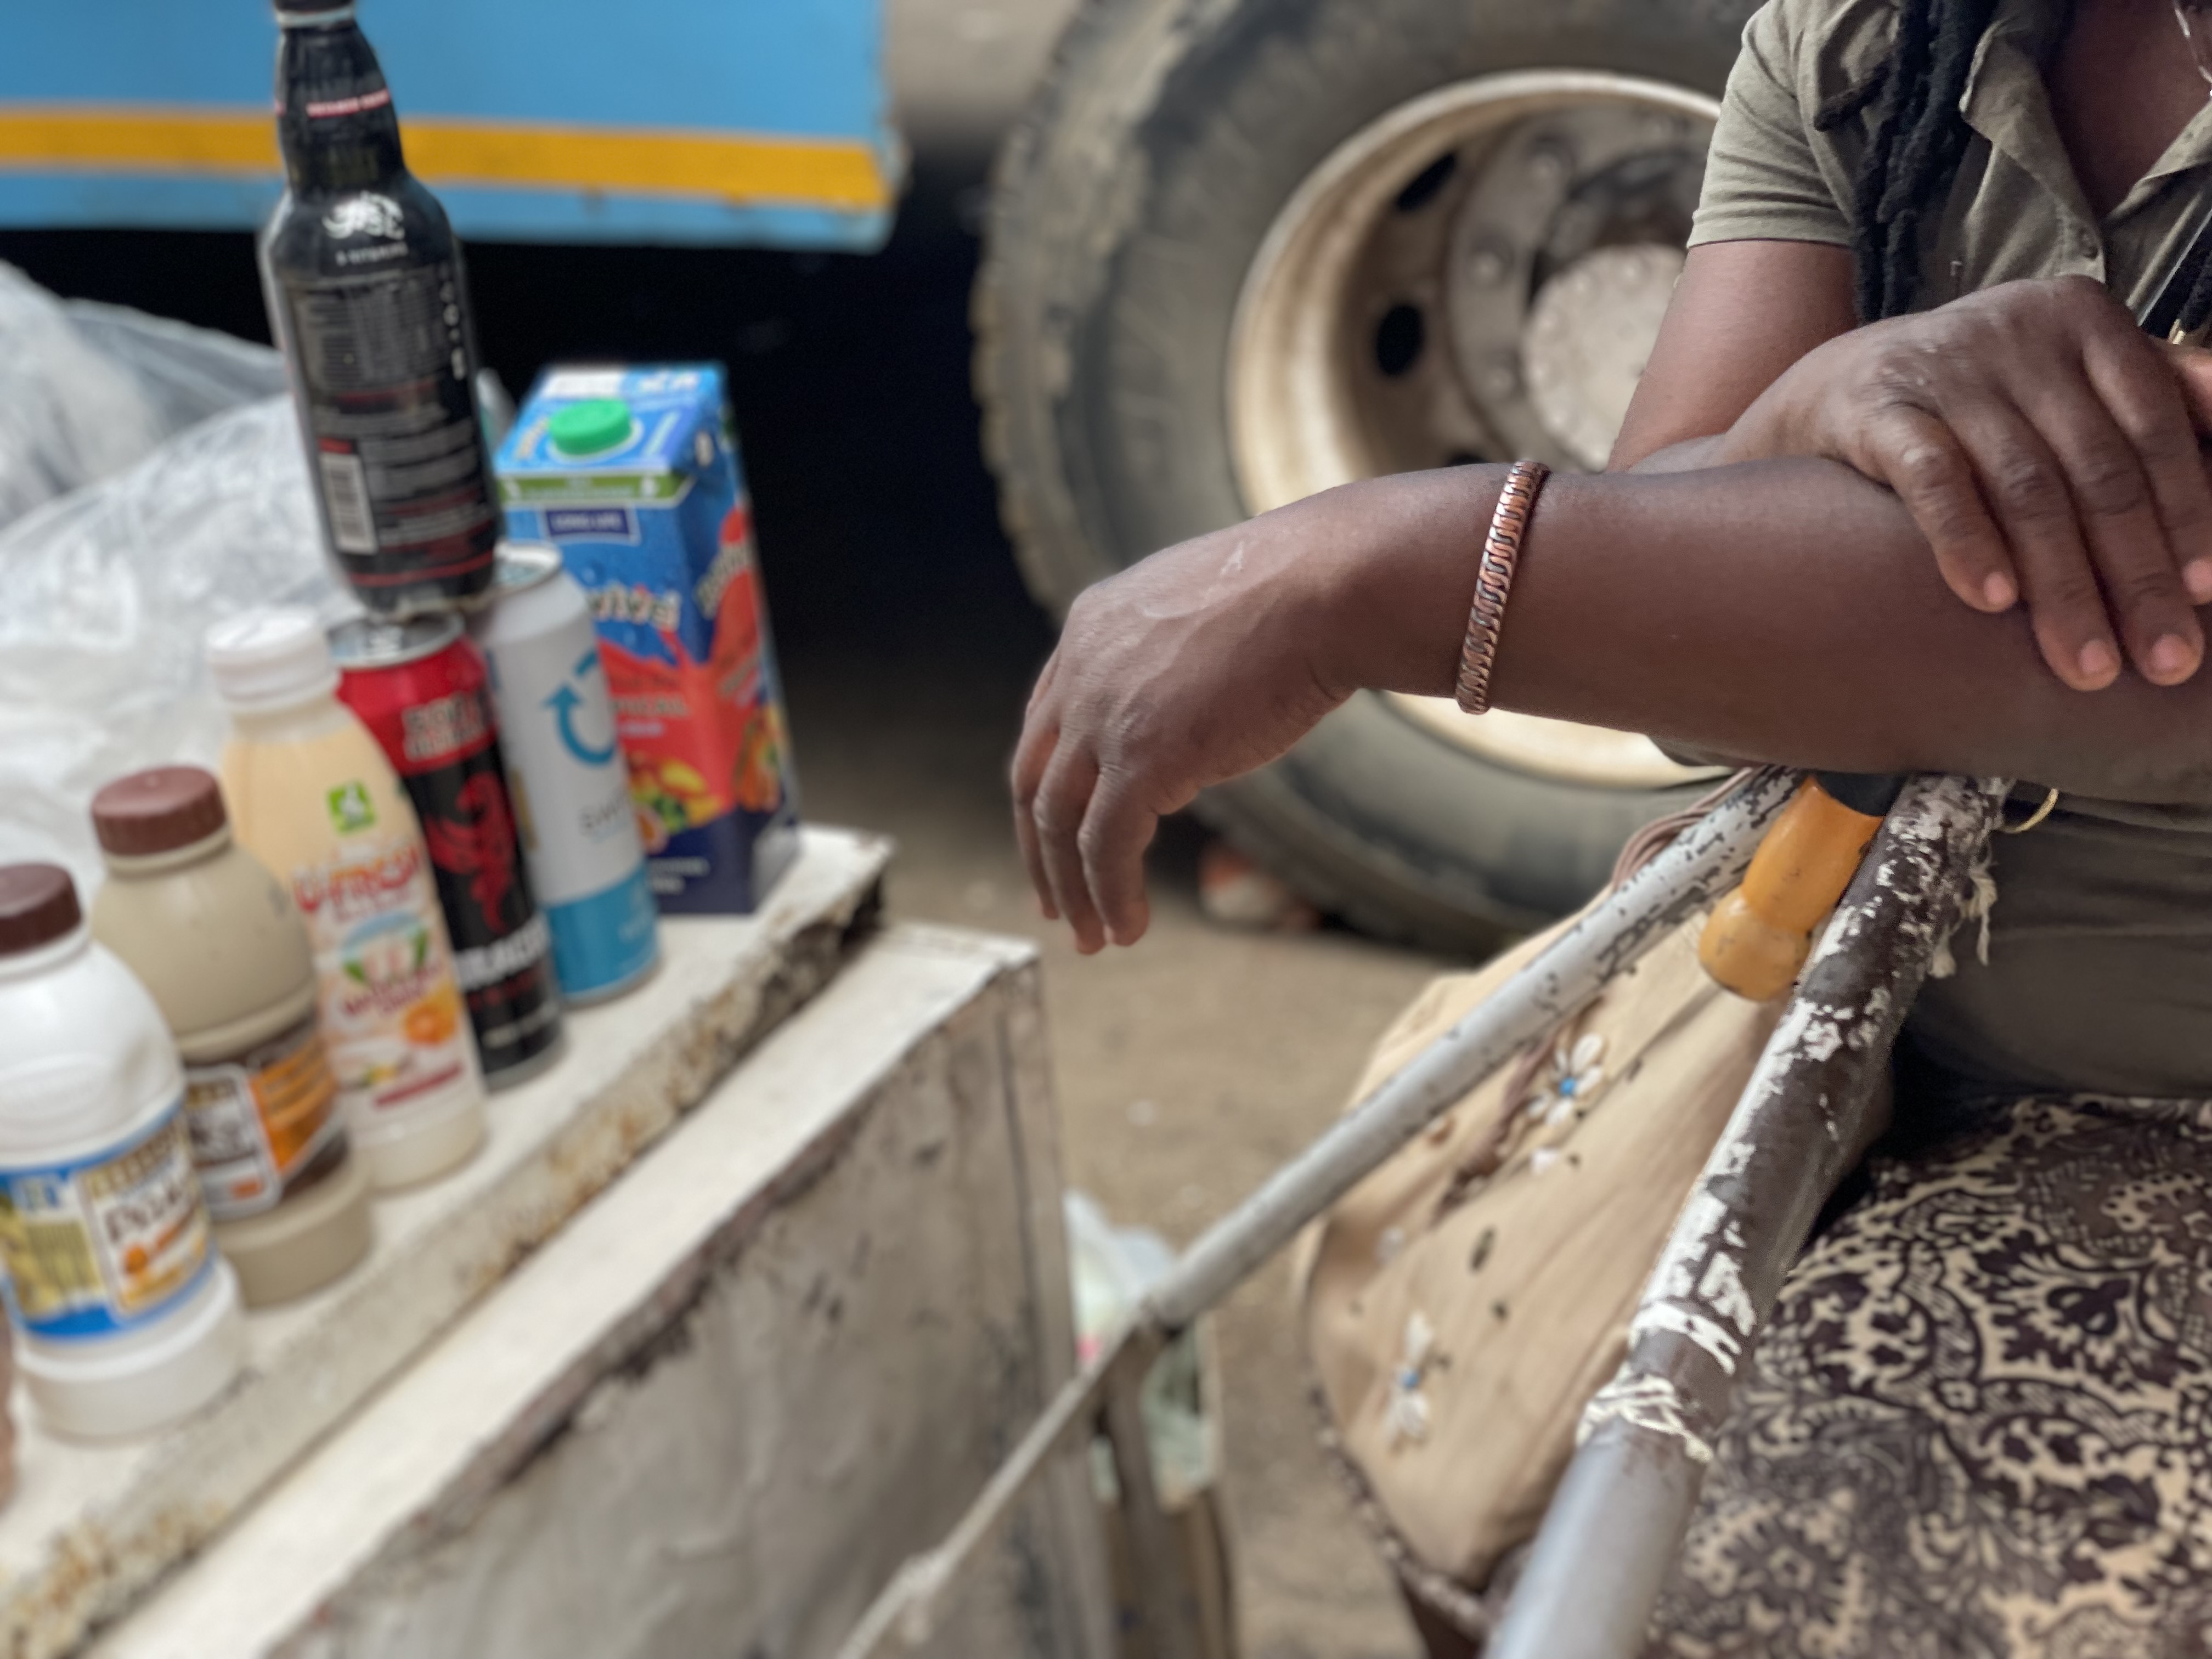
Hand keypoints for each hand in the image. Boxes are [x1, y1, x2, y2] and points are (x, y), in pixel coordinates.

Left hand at [1011, 489, 1390, 952]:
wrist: (1330, 585)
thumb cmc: (1299, 593)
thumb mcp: (1207, 618)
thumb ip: (1175, 663)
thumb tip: (1191, 711)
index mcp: (1091, 628)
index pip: (1044, 724)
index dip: (1045, 787)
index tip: (1052, 835)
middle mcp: (1081, 669)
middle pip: (1034, 778)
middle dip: (1041, 850)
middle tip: (1054, 904)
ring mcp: (1105, 715)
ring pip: (1060, 822)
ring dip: (1074, 890)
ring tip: (1095, 937)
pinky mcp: (1141, 759)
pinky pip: (1106, 847)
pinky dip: (1111, 895)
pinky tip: (1128, 929)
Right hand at [1717, 276, 2211, 690]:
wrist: (1842, 382)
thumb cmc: (1983, 397)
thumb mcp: (2070, 375)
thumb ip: (2155, 393)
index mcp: (2086, 322)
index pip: (2155, 428)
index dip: (2188, 514)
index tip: (2206, 596)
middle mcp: (2020, 335)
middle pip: (2097, 469)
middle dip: (2135, 574)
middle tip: (2162, 660)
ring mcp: (1947, 369)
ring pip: (2026, 487)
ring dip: (2062, 586)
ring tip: (2084, 664)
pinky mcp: (1878, 408)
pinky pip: (1933, 478)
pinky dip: (1966, 540)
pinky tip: (1991, 599)